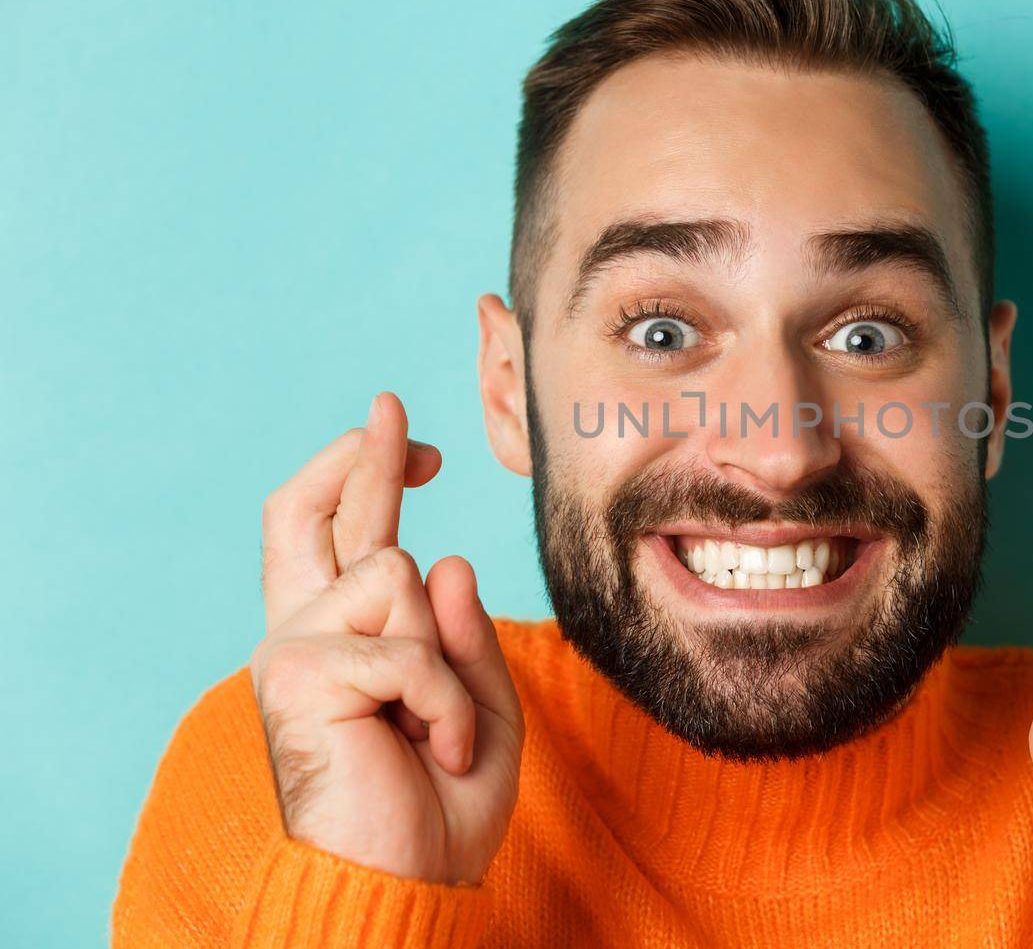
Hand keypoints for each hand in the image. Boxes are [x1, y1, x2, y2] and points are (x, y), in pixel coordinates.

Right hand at [249, 391, 524, 884]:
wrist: (403, 887)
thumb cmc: (437, 810)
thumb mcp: (480, 711)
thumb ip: (465, 638)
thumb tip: (449, 558)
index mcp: (344, 640)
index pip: (339, 536)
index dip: (366, 477)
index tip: (416, 444)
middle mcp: (305, 633)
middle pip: (308, 510)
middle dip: (359, 453)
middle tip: (392, 403)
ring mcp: (294, 650)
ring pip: (395, 574)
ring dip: (443, 658)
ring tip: (436, 733)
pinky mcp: (300, 675)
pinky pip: (409, 647)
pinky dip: (445, 703)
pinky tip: (434, 750)